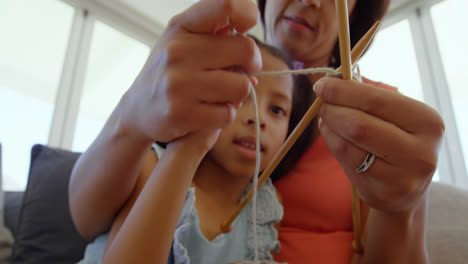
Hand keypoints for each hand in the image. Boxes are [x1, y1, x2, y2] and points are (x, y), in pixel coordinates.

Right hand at [116, 0, 261, 142]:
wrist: (138, 109)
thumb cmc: (171, 72)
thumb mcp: (184, 41)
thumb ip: (215, 35)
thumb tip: (251, 51)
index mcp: (181, 26)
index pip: (227, 5)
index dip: (247, 14)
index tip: (244, 29)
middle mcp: (178, 50)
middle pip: (246, 50)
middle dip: (251, 65)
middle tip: (240, 72)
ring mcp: (179, 83)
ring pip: (241, 86)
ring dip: (237, 95)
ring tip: (219, 94)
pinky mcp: (181, 113)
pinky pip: (228, 114)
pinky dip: (224, 115)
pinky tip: (209, 111)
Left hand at [314, 77, 444, 213]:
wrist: (407, 188)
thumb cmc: (397, 140)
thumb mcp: (396, 116)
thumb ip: (369, 99)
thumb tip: (330, 83)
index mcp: (428, 122)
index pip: (377, 101)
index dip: (344, 91)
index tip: (322, 84)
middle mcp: (420, 152)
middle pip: (359, 126)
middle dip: (333, 110)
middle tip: (322, 103)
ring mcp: (401, 177)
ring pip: (349, 146)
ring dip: (330, 127)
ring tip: (326, 118)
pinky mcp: (381, 193)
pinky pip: (346, 162)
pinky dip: (332, 143)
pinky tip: (331, 134)